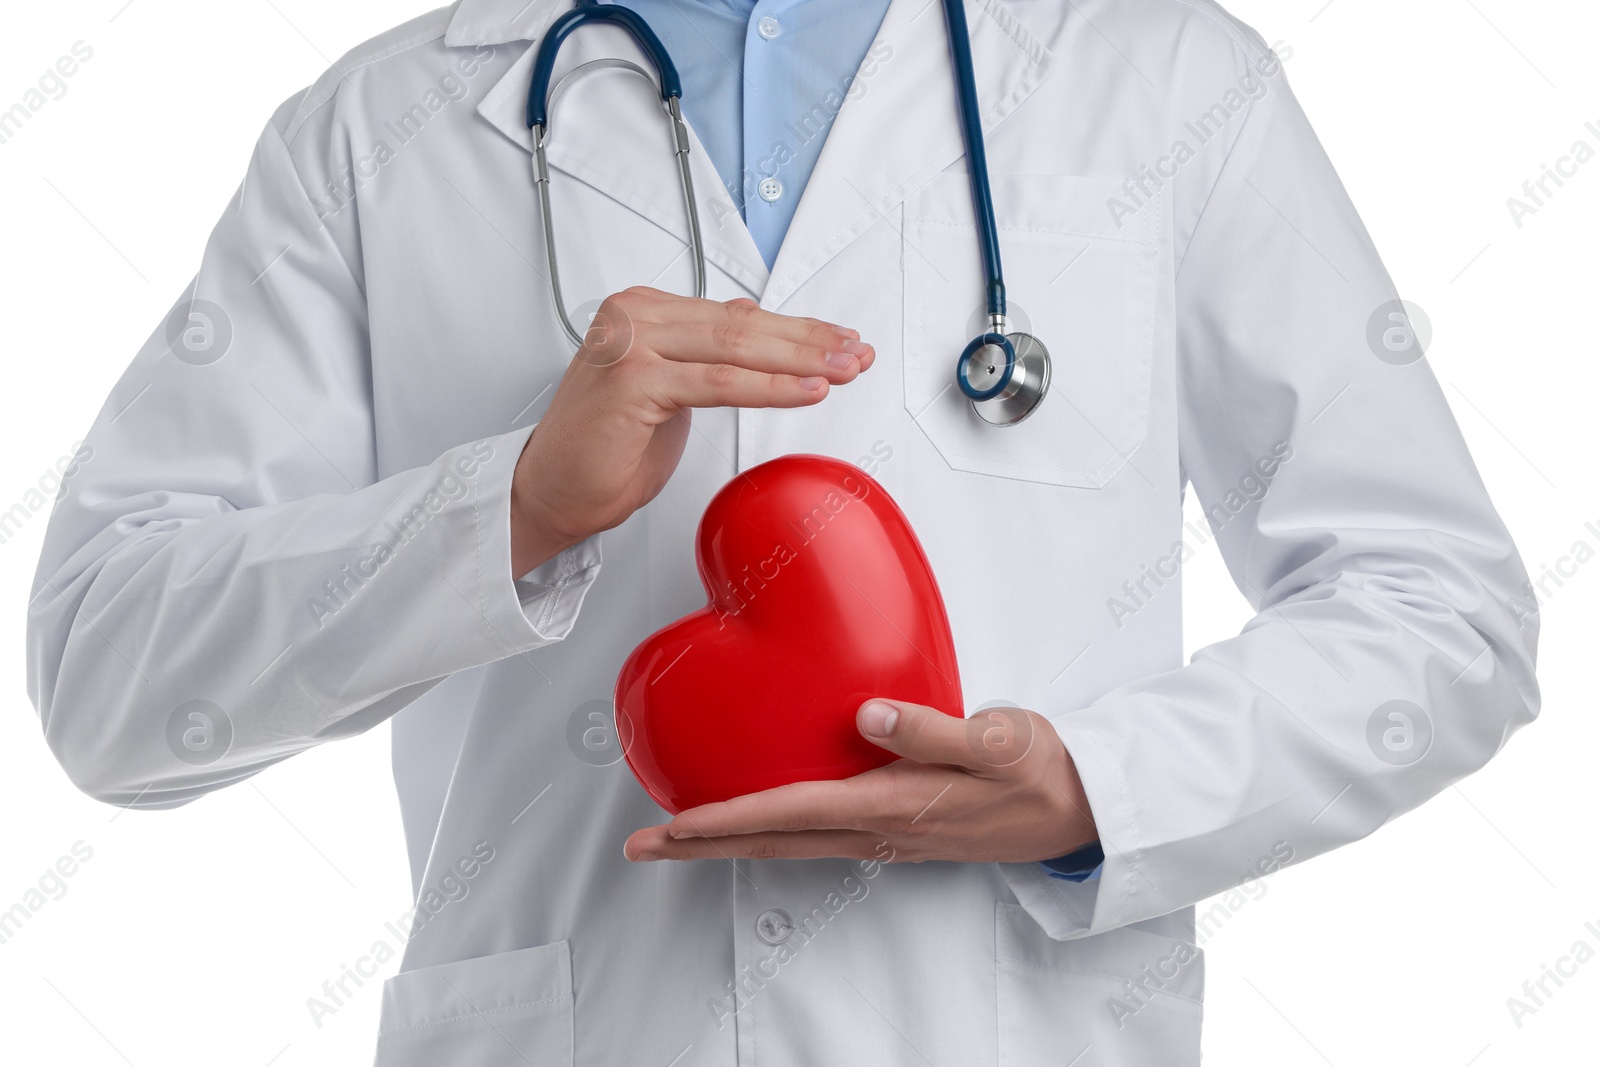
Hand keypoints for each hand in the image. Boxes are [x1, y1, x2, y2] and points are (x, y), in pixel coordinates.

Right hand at [510, 288, 873, 575]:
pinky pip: (717, 383)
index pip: (737, 316)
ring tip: (843, 371)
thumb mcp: (670, 389)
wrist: (551, 491)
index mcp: (645, 311)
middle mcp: (634, 316)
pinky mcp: (632, 379)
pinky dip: (768, 388)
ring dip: (799, 361)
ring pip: (735, 347)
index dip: (797, 330)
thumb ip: (706, 353)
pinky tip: (806, 391)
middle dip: (809, 342)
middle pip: (742, 326)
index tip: (842, 342)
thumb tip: (753, 323)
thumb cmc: (605, 450)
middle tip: (857, 353)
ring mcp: (631, 343)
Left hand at [623, 700, 1096, 864]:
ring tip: (681, 834)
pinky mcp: (899, 829)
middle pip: (773, 840)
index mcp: (895, 803)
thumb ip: (932, 728)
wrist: (1083, 810)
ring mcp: (888, 836)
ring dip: (731, 840)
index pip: (791, 812)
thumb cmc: (1043, 770)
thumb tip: (868, 714)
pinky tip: (761, 818)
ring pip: (790, 843)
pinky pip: (818, 835)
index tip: (673, 823)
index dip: (727, 819)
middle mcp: (881, 830)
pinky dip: (773, 831)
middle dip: (703, 845)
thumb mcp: (999, 739)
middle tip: (643, 845)